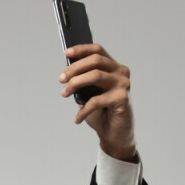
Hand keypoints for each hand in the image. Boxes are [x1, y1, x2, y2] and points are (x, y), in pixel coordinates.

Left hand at [59, 44, 136, 160]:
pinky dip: (83, 110)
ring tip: (64, 93)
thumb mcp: (89, 94)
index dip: (81, 49)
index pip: (98, 50)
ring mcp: (123, 84)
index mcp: (113, 67)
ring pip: (96, 75)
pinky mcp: (122, 99)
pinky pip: (97, 100)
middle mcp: (121, 72)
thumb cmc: (101, 113)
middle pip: (95, 60)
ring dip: (75, 84)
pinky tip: (77, 118)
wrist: (114, 135)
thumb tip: (67, 73)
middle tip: (61, 79)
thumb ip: (83, 81)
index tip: (66, 53)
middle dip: (74, 68)